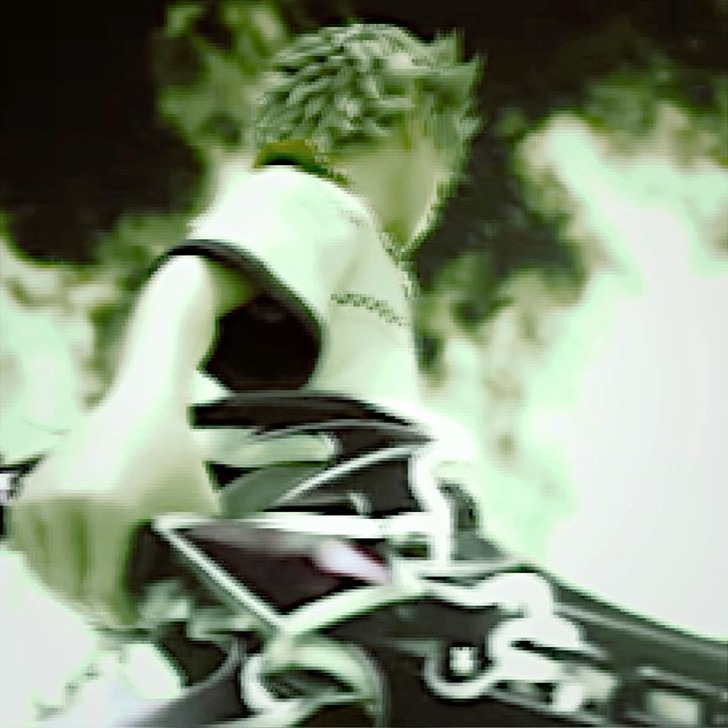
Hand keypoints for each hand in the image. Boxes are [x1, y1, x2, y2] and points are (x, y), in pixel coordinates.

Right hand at [8, 403, 219, 626]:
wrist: (141, 406)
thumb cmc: (171, 452)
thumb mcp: (196, 504)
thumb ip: (197, 546)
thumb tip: (200, 585)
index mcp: (109, 510)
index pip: (101, 589)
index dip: (117, 614)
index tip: (131, 619)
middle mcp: (68, 504)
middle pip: (69, 587)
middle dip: (94, 607)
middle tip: (115, 610)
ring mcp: (43, 496)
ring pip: (44, 571)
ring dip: (67, 589)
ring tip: (93, 593)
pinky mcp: (29, 490)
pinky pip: (28, 546)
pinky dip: (45, 564)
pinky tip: (68, 567)